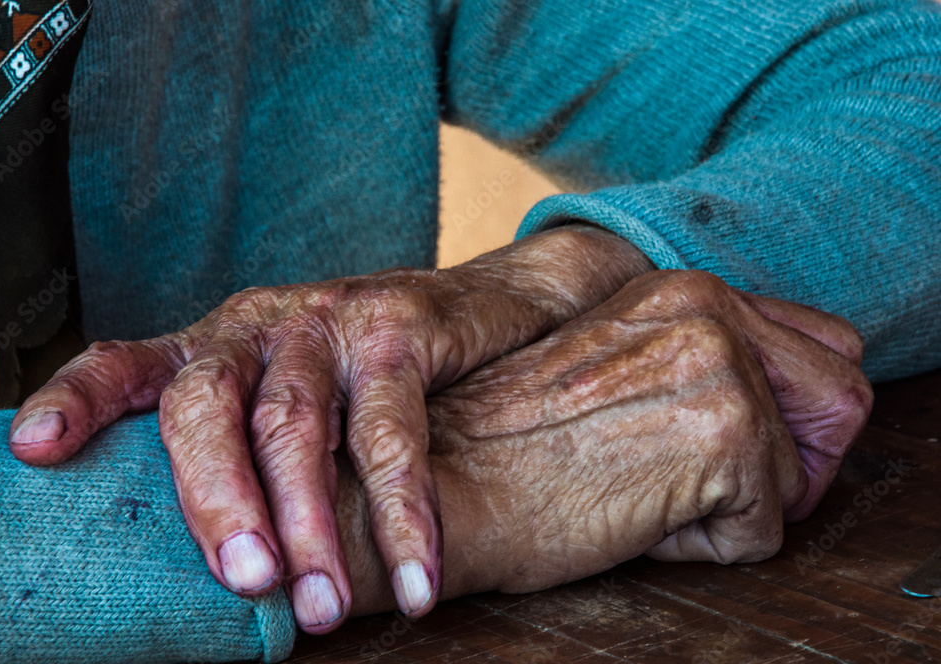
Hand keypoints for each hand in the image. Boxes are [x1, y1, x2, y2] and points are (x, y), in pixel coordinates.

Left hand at [6, 226, 653, 631]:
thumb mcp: (287, 394)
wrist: (470, 310)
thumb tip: (210, 562)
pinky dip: (403, 513)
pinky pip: (394, 430)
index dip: (78, 400)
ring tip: (321, 606)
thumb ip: (245, 450)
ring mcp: (326, 324)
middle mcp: (257, 327)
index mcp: (214, 346)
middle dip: (218, 500)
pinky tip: (414, 576)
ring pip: (296, 421)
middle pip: (209, 403)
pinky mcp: (396, 329)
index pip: (126, 362)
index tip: (35, 448)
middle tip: (245, 584)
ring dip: (308, 521)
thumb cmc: (360, 378)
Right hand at [421, 270, 871, 591]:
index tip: (721, 449)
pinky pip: (762, 530)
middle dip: (786, 461)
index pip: (821, 346)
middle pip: (840, 400)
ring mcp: (719, 366)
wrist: (448, 485)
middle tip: (694, 479)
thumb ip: (696, 359)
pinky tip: (632, 517)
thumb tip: (782, 409)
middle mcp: (708, 308)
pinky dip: (703, 546)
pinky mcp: (723, 436)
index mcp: (681, 289)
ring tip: (643, 488)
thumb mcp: (614, 371)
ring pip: (799, 473)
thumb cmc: (514, 448)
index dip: (789, 416)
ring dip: (733, 503)